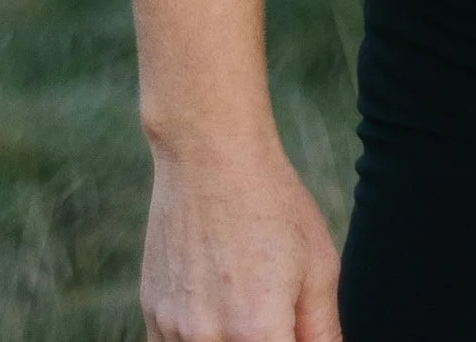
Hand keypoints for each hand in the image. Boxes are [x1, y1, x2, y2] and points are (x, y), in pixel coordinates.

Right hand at [140, 142, 340, 341]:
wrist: (209, 153)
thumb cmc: (271, 202)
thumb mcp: (318, 265)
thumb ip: (322, 330)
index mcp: (258, 330)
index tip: (292, 330)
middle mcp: (210, 338)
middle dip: (265, 340)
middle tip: (275, 313)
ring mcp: (174, 328)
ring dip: (230, 341)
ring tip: (245, 300)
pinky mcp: (152, 315)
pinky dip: (200, 340)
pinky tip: (217, 311)